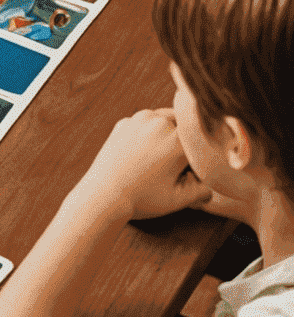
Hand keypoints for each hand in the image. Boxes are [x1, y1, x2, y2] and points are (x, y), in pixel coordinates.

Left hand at [66, 109, 210, 222]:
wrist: (104, 194)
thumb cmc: (142, 199)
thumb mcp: (180, 199)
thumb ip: (204, 190)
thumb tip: (213, 185)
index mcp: (178, 141)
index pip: (205, 137)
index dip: (206, 149)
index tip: (201, 161)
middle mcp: (160, 123)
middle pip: (187, 123)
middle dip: (188, 137)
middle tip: (182, 159)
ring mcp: (139, 119)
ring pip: (166, 117)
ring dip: (170, 130)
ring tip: (164, 155)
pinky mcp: (124, 122)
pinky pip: (145, 122)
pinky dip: (150, 131)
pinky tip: (146, 151)